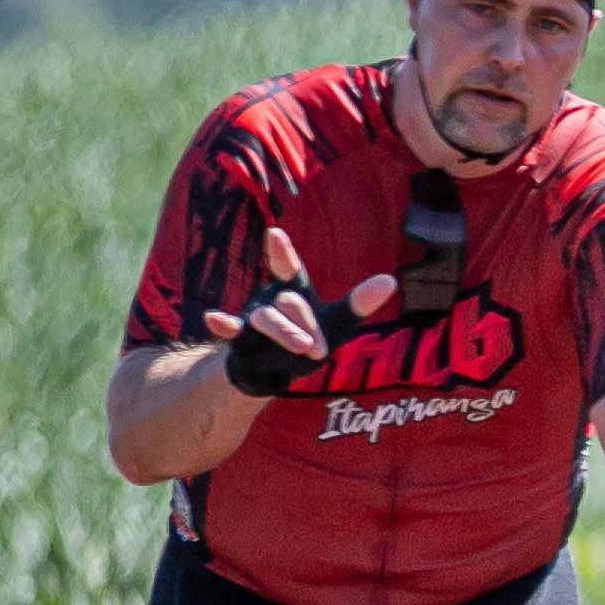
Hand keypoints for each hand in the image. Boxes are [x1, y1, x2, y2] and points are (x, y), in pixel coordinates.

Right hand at [206, 227, 396, 396]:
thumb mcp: (339, 321)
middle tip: (317, 346)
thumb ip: (360, 302)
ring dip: (285, 332)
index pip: (289, 268)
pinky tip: (213, 318)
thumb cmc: (310, 336)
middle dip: (306, 322)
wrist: (277, 371)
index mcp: (293, 288)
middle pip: (289, 302)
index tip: (275, 233)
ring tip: (306, 346)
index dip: (282, 252)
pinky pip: (231, 330)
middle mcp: (270, 298)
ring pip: (267, 319)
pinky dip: (223, 324)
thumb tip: (391, 280)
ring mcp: (254, 317)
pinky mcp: (241, 340)